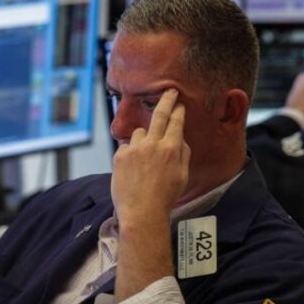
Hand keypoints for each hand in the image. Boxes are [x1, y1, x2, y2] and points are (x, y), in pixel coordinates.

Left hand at [110, 89, 189, 224]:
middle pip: (159, 114)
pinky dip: (130, 154)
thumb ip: (182, 154)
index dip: (178, 110)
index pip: (176, 122)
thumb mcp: (183, 176)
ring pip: (140, 133)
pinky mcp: (120, 155)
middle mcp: (153, 144)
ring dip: (143, 139)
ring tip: (145, 160)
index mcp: (171, 148)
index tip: (178, 103)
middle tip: (169, 92)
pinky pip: (126, 147)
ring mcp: (135, 148)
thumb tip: (179, 139)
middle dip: (166, 100)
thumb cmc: (165, 197)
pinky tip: (133, 170)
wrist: (141, 212)